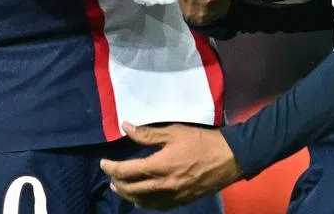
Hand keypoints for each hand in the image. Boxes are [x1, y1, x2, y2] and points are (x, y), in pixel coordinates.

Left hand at [100, 123, 242, 209]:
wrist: (230, 158)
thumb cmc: (201, 141)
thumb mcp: (174, 131)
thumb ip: (148, 133)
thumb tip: (126, 127)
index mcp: (159, 166)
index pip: (127, 171)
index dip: (111, 168)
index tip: (103, 163)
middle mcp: (163, 185)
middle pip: (131, 189)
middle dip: (117, 182)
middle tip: (110, 175)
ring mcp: (173, 196)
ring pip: (142, 202)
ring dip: (128, 195)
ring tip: (120, 188)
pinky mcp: (181, 201)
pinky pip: (157, 206)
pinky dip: (144, 203)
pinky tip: (141, 199)